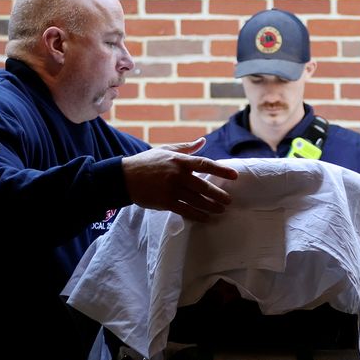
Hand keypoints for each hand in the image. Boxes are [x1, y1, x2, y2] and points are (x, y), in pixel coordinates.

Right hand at [121, 139, 237, 222]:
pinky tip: (206, 218)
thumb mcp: (166, 150)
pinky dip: (197, 215)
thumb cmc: (147, 162)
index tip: (234, 176)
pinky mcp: (165, 202)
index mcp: (179, 160)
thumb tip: (202, 141)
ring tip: (221, 210)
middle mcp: (177, 175)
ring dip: (211, 206)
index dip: (221, 170)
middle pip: (203, 186)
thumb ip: (186, 147)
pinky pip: (185, 210)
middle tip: (229, 201)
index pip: (205, 164)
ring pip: (196, 200)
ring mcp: (171, 190)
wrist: (124, 177)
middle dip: (218, 195)